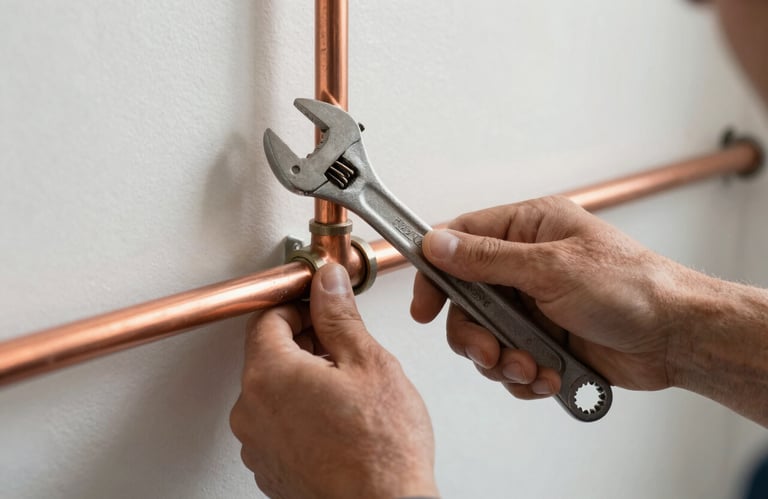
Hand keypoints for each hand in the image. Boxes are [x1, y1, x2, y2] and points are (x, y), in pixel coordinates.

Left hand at [231, 264, 437, 498]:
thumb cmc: (381, 449)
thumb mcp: (368, 363)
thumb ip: (339, 316)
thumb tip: (327, 283)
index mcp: (270, 374)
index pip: (268, 318)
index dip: (300, 306)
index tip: (323, 308)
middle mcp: (251, 410)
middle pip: (268, 354)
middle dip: (305, 343)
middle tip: (345, 350)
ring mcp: (257, 444)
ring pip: (274, 391)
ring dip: (303, 380)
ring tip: (348, 393)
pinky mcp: (269, 468)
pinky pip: (277, 425)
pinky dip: (300, 414)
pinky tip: (338, 422)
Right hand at [411, 196, 693, 399]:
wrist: (676, 338)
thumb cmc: (631, 287)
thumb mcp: (551, 267)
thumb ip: (487, 258)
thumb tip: (437, 244)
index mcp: (528, 229)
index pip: (460, 239)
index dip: (435, 271)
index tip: (424, 306)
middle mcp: (525, 265)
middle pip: (466, 298)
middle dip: (473, 333)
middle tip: (488, 352)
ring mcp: (533, 304)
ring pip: (485, 335)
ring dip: (501, 359)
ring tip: (529, 367)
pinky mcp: (543, 339)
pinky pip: (509, 361)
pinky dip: (523, 375)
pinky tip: (548, 376)